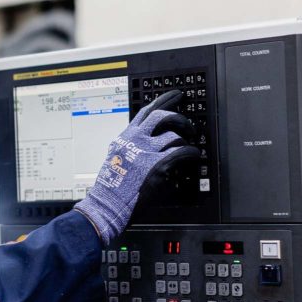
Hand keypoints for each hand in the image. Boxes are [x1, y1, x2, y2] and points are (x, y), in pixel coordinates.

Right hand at [73, 90, 199, 243]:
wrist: (107, 205)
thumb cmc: (110, 189)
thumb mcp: (115, 160)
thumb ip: (130, 149)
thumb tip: (148, 148)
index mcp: (125, 137)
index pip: (146, 111)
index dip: (164, 100)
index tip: (175, 95)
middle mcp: (135, 140)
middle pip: (162, 116)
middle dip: (180, 118)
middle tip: (188, 124)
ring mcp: (147, 152)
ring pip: (174, 136)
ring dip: (185, 140)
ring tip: (189, 146)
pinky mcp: (159, 166)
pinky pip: (182, 152)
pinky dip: (191, 152)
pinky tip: (194, 155)